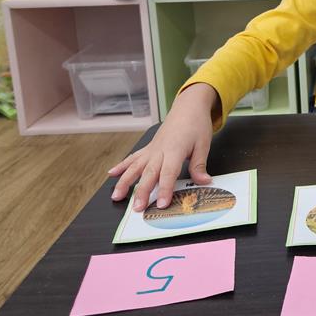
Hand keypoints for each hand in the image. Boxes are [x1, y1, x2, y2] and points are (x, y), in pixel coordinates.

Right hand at [107, 83, 217, 211]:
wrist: (188, 107)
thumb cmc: (196, 124)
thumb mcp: (203, 145)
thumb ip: (199, 165)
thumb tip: (204, 181)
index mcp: (175, 150)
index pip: (168, 173)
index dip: (164, 189)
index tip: (161, 204)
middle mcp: (160, 150)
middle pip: (149, 173)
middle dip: (141, 192)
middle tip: (137, 208)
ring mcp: (152, 149)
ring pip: (135, 166)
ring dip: (125, 182)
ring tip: (116, 196)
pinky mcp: (149, 147)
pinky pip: (133, 157)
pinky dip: (121, 166)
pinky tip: (111, 174)